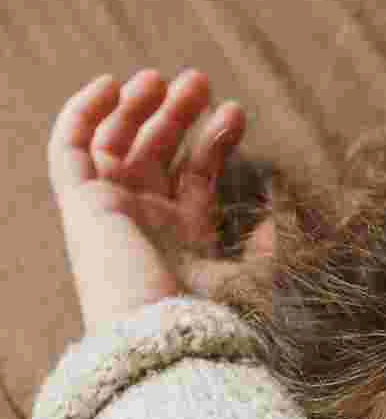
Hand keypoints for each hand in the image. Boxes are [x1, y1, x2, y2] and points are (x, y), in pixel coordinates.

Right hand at [46, 68, 246, 333]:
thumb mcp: (254, 281)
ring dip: (140, 106)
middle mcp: (145, 223)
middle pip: (155, 152)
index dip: (214, 141)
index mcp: (184, 240)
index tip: (237, 112)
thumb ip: (268, 248)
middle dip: (177, 113)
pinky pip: (69, 149)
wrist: (164, 340)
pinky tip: (112, 85)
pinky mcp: (82, 204)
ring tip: (167, 78)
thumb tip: (281, 213)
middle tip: (200, 80)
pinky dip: (84, 113)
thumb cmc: (213, 322)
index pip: (195, 175)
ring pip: (118, 143)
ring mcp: (111, 212)